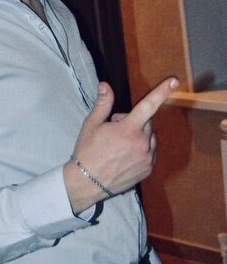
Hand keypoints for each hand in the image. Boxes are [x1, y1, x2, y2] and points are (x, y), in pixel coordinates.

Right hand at [64, 77, 178, 212]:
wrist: (87, 182)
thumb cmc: (87, 151)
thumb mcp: (92, 124)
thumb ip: (103, 103)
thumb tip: (105, 85)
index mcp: (129, 130)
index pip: (149, 105)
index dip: (162, 91)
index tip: (174, 81)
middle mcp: (142, 143)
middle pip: (146, 121)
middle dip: (133, 120)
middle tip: (115, 128)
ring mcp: (147, 158)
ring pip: (150, 136)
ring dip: (139, 135)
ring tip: (119, 144)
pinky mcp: (148, 169)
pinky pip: (151, 151)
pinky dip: (142, 149)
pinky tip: (125, 154)